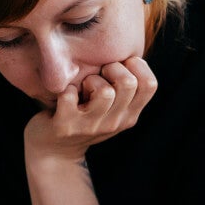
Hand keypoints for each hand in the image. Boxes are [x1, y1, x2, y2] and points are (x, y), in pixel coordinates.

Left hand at [24, 57, 156, 163]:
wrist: (54, 151)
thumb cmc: (84, 118)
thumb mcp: (112, 109)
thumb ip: (123, 89)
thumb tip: (129, 53)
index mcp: (130, 116)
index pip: (151, 84)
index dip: (137, 66)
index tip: (120, 66)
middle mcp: (115, 123)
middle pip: (128, 83)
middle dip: (112, 68)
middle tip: (99, 74)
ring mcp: (90, 126)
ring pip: (104, 91)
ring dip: (91, 80)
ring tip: (83, 87)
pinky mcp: (66, 126)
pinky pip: (69, 96)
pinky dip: (65, 89)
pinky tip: (65, 95)